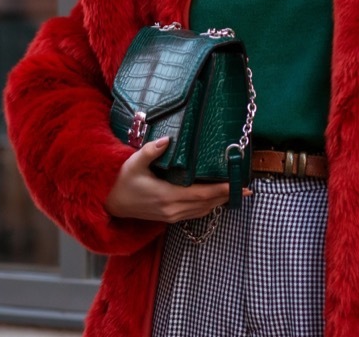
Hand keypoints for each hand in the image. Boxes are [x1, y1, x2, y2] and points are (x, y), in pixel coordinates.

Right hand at [104, 136, 230, 222]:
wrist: (112, 203)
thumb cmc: (123, 181)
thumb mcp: (134, 162)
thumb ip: (151, 151)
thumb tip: (168, 140)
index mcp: (167, 196)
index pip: (202, 194)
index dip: (222, 190)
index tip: (238, 185)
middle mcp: (173, 209)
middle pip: (208, 204)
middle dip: (227, 195)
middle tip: (246, 188)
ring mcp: (172, 215)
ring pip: (204, 210)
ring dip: (220, 202)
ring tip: (236, 192)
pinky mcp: (170, 217)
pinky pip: (196, 213)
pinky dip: (209, 206)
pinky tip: (216, 199)